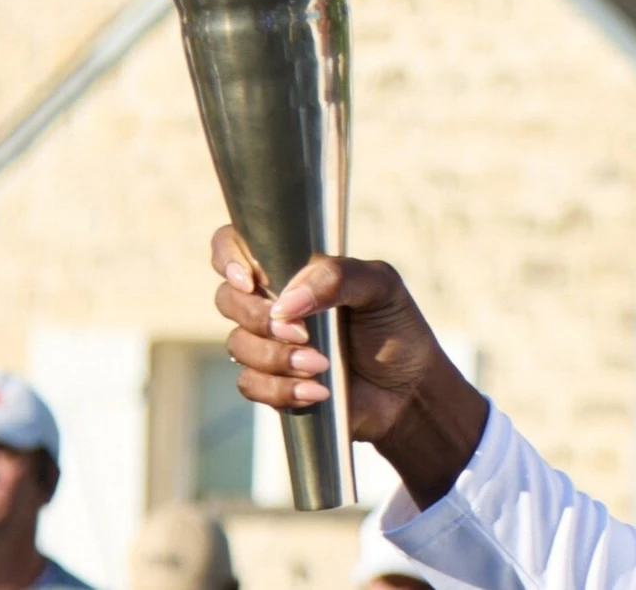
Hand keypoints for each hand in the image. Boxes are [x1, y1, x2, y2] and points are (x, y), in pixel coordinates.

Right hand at [213, 226, 486, 502]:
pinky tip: (319, 390)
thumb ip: (337, 277)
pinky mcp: (270, 382)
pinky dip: (282, 389)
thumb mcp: (381, 287)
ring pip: (238, 344)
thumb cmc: (395, 327)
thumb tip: (286, 300)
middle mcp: (274, 302)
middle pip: (227, 299)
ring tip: (323, 365)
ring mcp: (268, 342)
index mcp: (295, 269)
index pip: (236, 245)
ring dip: (277, 358)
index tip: (250, 281)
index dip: (229, 258)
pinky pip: (249, 384)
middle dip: (260, 319)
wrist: (408, 387)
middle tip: (304, 333)